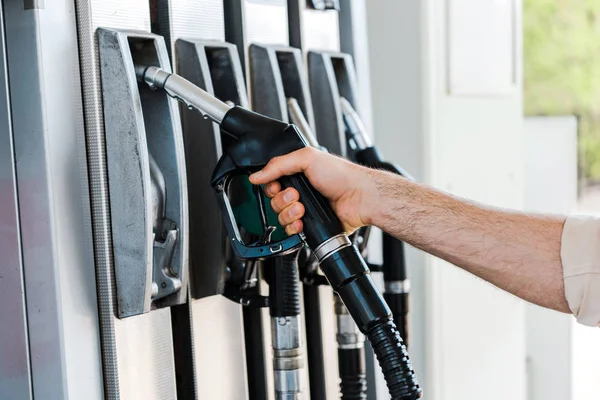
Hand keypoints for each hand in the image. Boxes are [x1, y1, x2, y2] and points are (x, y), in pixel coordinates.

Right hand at [249, 147, 377, 234]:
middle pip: (274, 201)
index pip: (272, 182)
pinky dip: (294, 227)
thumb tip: (256, 175)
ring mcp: (305, 210)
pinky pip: (291, 231)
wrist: (359, 198)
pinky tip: (302, 222)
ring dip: (289, 213)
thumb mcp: (307, 158)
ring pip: (280, 217)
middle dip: (282, 200)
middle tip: (295, 195)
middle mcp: (300, 192)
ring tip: (303, 208)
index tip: (277, 186)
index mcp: (298, 174)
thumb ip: (278, 165)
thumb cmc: (342, 175)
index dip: (270, 186)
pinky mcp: (310, 226)